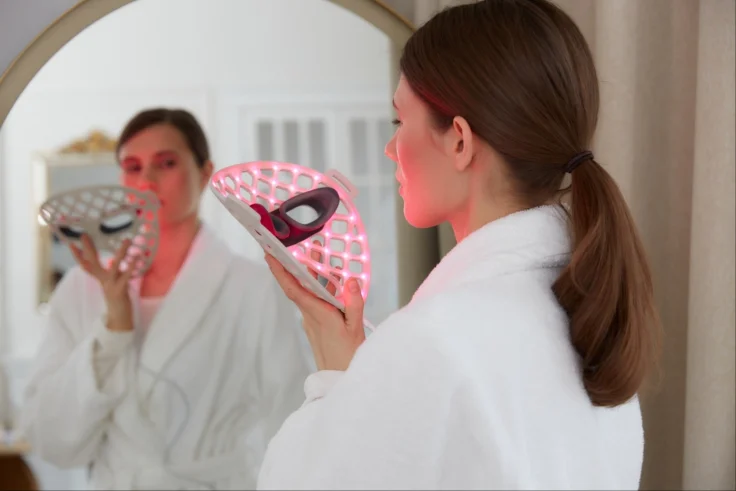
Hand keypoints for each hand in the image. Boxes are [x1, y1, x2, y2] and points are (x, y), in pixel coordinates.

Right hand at [70, 235, 136, 331]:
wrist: (119, 318)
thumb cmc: (118, 299)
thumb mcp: (112, 283)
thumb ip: (111, 273)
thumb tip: (111, 261)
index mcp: (101, 278)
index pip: (87, 264)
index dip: (78, 255)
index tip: (72, 243)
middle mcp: (103, 281)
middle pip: (93, 263)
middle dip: (88, 249)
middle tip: (84, 235)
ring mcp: (110, 285)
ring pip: (114, 266)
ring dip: (121, 252)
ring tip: (127, 240)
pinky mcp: (120, 290)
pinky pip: (126, 276)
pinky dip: (131, 267)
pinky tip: (136, 258)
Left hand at [264, 246, 365, 371]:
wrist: (339, 378)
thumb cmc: (347, 356)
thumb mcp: (355, 328)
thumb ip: (354, 303)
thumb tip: (351, 281)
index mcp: (317, 314)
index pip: (293, 289)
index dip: (280, 272)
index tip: (269, 255)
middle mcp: (310, 315)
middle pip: (298, 286)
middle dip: (294, 265)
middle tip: (293, 245)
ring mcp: (312, 320)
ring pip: (307, 293)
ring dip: (310, 276)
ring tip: (317, 256)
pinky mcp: (317, 324)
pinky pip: (315, 301)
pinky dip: (321, 289)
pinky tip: (332, 283)